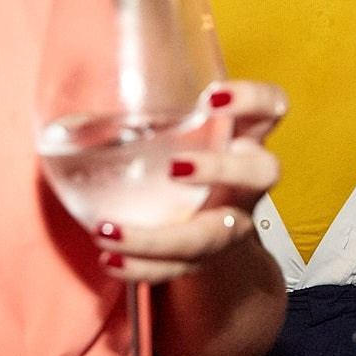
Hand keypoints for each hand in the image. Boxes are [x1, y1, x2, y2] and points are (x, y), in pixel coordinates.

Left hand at [96, 80, 283, 283]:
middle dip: (221, 170)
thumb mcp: (182, 132)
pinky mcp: (204, 260)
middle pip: (262, 173)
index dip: (252, 99)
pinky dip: (141, 266)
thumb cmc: (187, 163)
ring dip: (160, 237)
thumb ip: (149, 108)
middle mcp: (247, 182)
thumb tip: (84, 85)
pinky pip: (178, 270)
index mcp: (244, 138)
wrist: (213, 236)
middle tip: (174, 167)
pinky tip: (108, 258)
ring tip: (109, 231)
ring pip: (213, 235)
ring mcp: (231, 224)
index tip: (210, 97)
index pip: (271, 108)